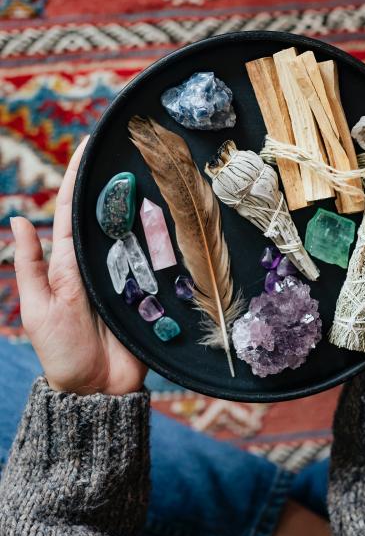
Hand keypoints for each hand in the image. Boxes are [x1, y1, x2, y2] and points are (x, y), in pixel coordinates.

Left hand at [11, 138, 146, 395]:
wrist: (97, 389)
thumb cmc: (61, 351)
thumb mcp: (38, 308)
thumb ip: (30, 266)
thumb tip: (17, 219)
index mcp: (67, 262)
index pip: (70, 211)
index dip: (75, 178)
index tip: (88, 146)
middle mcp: (96, 262)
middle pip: (106, 215)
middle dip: (115, 182)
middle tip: (132, 149)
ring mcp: (124, 275)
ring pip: (134, 232)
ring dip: (144, 205)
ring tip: (157, 173)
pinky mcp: (147, 291)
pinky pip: (156, 261)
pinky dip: (164, 239)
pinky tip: (176, 218)